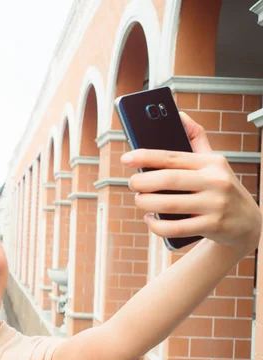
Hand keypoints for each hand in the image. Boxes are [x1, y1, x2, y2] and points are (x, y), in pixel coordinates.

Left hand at [121, 111, 261, 254]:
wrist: (248, 222)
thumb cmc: (221, 187)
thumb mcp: (214, 162)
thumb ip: (197, 139)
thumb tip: (179, 115)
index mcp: (211, 162)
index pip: (173, 156)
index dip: (145, 157)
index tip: (126, 159)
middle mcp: (215, 182)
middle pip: (167, 180)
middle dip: (141, 182)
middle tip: (132, 183)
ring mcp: (214, 205)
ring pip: (167, 205)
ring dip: (145, 203)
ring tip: (140, 200)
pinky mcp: (211, 227)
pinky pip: (173, 228)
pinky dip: (155, 225)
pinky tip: (151, 219)